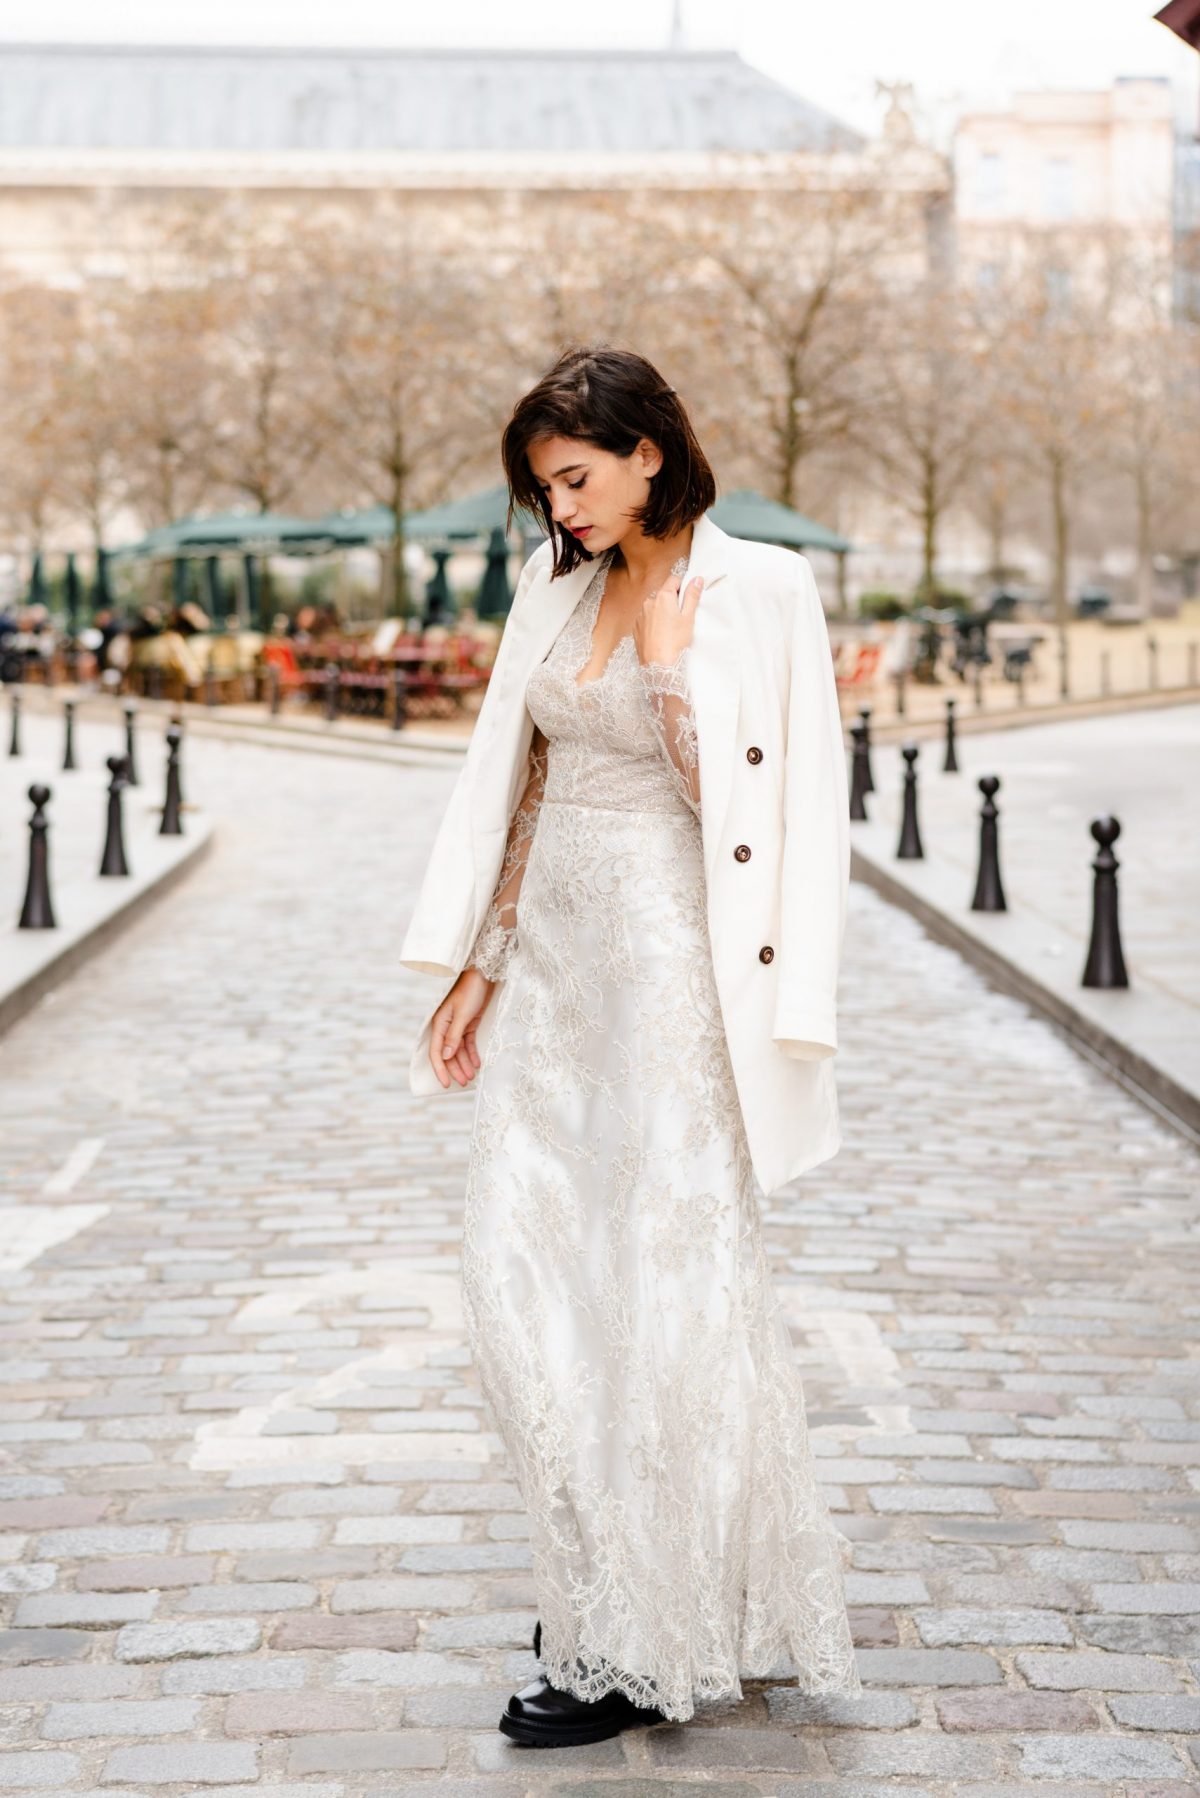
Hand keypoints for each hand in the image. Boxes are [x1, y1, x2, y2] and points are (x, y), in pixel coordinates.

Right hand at [429, 967, 493, 1088]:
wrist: (483, 974)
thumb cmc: (470, 991)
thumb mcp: (462, 1015)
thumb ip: (454, 1036)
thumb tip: (445, 1056)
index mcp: (440, 1024)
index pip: (436, 1052)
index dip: (440, 1069)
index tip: (446, 1084)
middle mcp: (446, 1027)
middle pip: (448, 1054)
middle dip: (455, 1069)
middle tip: (464, 1083)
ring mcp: (457, 1026)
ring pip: (459, 1050)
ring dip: (464, 1064)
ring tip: (471, 1077)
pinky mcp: (469, 1024)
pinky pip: (468, 1043)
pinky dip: (472, 1054)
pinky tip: (477, 1064)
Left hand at [633, 572, 702, 668]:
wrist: (658, 665)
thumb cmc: (675, 642)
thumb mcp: (688, 617)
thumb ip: (692, 596)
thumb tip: (696, 579)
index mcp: (663, 596)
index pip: (673, 579)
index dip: (682, 587)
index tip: (687, 600)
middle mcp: (649, 602)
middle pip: (663, 593)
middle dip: (672, 600)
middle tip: (681, 617)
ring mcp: (640, 614)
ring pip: (654, 605)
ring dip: (662, 611)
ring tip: (670, 628)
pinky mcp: (636, 627)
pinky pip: (647, 618)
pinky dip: (653, 621)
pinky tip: (660, 634)